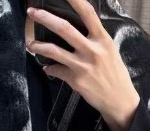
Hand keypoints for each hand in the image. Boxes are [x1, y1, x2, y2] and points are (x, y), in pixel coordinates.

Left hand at [26, 0, 140, 130]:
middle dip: (45, 18)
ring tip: (29, 43)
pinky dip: (49, 68)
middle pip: (64, 28)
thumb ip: (95, 38)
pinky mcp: (76, 80)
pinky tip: (47, 68)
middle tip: (31, 13)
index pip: (88, 13)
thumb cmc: (115, 74)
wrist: (119, 100)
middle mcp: (92, 50)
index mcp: (103, 39)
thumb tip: (79, 27)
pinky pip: (56, 70)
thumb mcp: (110, 50)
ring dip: (38, 46)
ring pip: (54, 50)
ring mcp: (82, 65)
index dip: (75, 0)